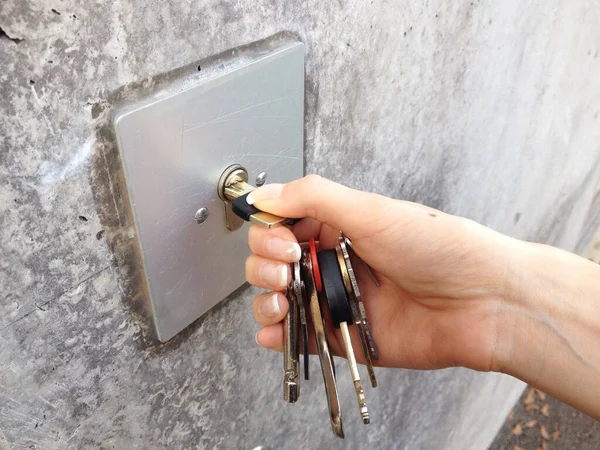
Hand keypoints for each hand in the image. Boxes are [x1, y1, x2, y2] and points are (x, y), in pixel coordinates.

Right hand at [245, 175, 519, 371]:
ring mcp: (337, 300)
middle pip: (272, 262)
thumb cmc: (439, 249)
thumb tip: (262, 194)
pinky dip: (279, 337)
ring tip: (282, 299)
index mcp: (339, 227)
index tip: (282, 240)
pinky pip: (300, 338)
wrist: (483, 301)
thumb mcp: (371, 211)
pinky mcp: (343, 336)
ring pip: (279, 300)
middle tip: (287, 268)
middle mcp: (333, 262)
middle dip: (265, 265)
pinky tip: (275, 331)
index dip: (270, 232)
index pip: (281, 225)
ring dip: (265, 300)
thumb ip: (312, 198)